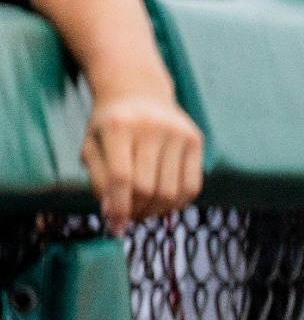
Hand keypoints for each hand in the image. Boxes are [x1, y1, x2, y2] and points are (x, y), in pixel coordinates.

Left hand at [81, 93, 202, 234]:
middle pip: (147, 188)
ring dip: (155, 211)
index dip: (118, 208)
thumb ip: (99, 180)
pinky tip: (164, 204)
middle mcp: (152, 127)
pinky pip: (192, 185)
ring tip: (144, 212)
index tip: (114, 228)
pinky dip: (178, 203)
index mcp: (118, 126)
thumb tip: (115, 216)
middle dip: (136, 211)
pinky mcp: (195, 139)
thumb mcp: (91, 146)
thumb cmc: (110, 125)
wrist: (139, 91)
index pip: (121, 178)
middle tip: (128, 218)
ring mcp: (178, 132)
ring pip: (170, 192)